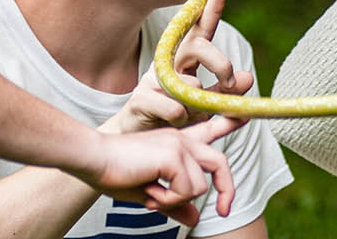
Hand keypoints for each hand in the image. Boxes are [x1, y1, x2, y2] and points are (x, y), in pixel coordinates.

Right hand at [72, 116, 243, 226]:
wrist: (91, 159)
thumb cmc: (114, 173)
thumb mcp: (150, 193)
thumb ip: (175, 204)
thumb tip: (195, 219)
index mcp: (178, 143)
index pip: (211, 131)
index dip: (230, 125)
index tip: (245, 117)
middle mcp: (183, 140)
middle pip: (220, 164)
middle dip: (226, 191)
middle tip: (223, 211)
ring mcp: (180, 145)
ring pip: (200, 186)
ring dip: (175, 200)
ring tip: (151, 195)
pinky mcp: (174, 154)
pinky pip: (187, 190)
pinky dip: (169, 200)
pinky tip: (149, 192)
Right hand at [101, 0, 252, 133]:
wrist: (137, 142)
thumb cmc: (173, 118)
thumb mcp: (205, 105)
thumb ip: (225, 93)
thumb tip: (248, 77)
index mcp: (183, 61)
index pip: (199, 32)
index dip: (209, 10)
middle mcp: (167, 64)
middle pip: (196, 47)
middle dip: (219, 62)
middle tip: (229, 82)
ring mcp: (151, 80)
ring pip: (187, 82)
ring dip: (199, 102)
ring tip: (195, 114)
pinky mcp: (140, 100)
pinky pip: (173, 106)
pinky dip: (182, 117)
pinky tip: (177, 122)